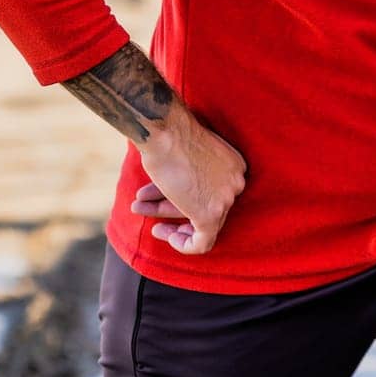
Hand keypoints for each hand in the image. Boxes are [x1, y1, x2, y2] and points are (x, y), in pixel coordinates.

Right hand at [131, 102, 247, 254]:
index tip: (161, 195)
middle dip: (168, 204)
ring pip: (198, 221)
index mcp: (234, 166)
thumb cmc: (170, 135)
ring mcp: (226, 199)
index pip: (210, 189)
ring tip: (139, 209)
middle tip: (145, 204)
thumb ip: (187, 176)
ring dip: (165, 217)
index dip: (182, 193)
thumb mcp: (184, 156)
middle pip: (202, 203)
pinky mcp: (211, 215)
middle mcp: (236, 182)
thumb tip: (173, 192)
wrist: (165, 132)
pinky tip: (162, 233)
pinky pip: (202, 242)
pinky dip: (183, 244)